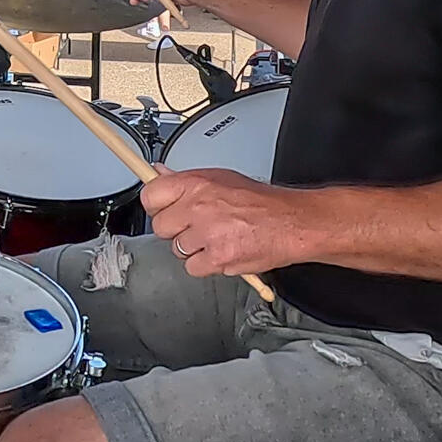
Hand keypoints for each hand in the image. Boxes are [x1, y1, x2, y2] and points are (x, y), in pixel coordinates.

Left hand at [142, 168, 313, 277]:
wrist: (291, 223)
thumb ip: (187, 180)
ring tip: (215, 238)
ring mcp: (207, 235)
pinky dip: (205, 265)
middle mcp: (197, 207)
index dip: (155, 204)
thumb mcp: (220, 178)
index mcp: (196, 184)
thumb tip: (159, 173)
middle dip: (175, 229)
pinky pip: (193, 268)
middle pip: (160, 226)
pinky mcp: (217, 259)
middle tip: (194, 226)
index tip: (161, 207)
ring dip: (192, 248)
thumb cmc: (260, 201)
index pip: (150, 194)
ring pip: (177, 249)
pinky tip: (221, 252)